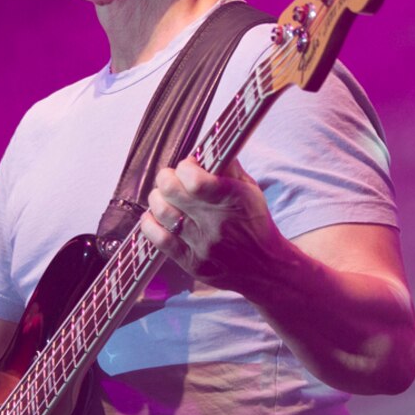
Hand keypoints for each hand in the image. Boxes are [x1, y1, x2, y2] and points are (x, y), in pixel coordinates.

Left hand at [139, 157, 291, 290]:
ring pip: (161, 212)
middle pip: (171, 191)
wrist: (265, 267)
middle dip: (166, 178)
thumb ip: (228, 167)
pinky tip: (154, 217)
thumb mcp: (250, 190)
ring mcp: (202, 245)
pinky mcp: (191, 263)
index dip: (184, 167)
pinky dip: (150, 224)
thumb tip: (205, 147)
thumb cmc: (255, 222)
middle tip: (171, 179)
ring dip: (157, 199)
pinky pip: (158, 240)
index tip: (188, 167)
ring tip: (164, 197)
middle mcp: (215, 223)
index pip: (194, 179)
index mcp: (232, 200)